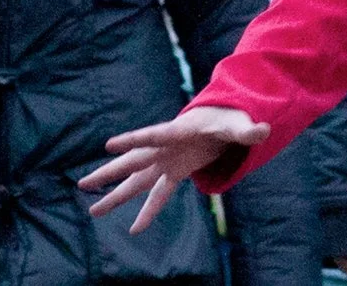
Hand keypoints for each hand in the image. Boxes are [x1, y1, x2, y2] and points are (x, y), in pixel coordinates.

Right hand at [79, 106, 269, 233]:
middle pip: (134, 161)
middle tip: (83, 183)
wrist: (224, 118)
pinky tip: (134, 229)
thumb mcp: (238, 123)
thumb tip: (263, 130)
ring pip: (136, 180)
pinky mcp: (174, 172)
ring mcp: (167, 161)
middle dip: (110, 172)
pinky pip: (156, 194)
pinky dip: (147, 211)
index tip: (109, 145)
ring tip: (92, 210)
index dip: (133, 140)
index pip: (153, 135)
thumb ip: (248, 130)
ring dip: (116, 194)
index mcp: (178, 131)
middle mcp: (166, 148)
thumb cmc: (228, 117)